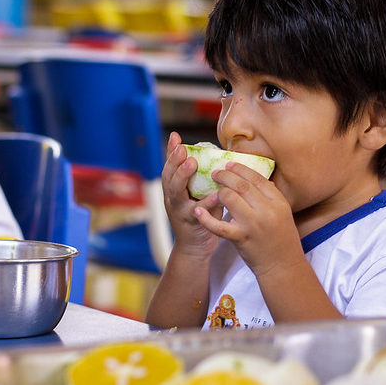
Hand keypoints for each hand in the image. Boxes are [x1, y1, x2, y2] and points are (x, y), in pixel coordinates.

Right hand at [161, 132, 221, 259]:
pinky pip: (198, 212)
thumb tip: (211, 152)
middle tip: (181, 148)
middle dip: (174, 161)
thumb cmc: (199, 216)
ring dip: (183, 177)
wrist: (195, 248)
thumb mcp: (195, 194)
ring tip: (192, 164)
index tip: (175, 137)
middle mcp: (172, 199)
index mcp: (173, 190)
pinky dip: (207, 202)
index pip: (169, 167)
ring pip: (176, 193)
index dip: (171, 152)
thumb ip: (200, 178)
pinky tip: (216, 194)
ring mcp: (179, 212)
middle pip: (168, 178)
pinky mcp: (191, 224)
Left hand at [194, 161, 304, 277]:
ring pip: (229, 198)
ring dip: (218, 192)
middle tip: (216, 173)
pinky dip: (206, 217)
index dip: (241, 169)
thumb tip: (257, 178)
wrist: (282, 265)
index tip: (229, 164)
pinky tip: (198, 210)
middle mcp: (266, 211)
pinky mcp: (240, 238)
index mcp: (278, 202)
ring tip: (213, 190)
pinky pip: (218, 225)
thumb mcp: (283, 213)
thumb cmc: (282, 239)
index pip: (257, 178)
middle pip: (242, 185)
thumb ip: (270, 196)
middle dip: (225, 176)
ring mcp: (252, 224)